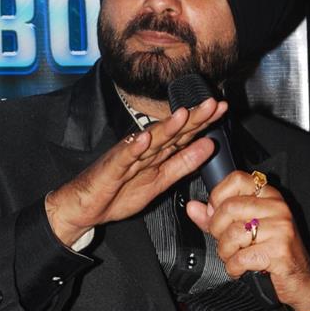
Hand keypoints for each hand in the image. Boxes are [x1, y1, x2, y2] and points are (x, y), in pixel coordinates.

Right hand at [45, 98, 226, 246]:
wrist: (86, 206)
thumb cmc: (119, 193)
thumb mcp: (161, 181)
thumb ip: (184, 164)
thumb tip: (208, 146)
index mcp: (158, 152)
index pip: (184, 134)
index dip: (204, 121)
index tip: (223, 109)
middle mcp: (145, 149)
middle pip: (172, 131)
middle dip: (192, 117)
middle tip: (212, 103)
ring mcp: (128, 156)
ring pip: (150, 140)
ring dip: (167, 127)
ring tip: (184, 115)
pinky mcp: (112, 167)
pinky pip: (124, 157)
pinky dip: (134, 148)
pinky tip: (145, 139)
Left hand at [186, 170, 309, 310]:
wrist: (302, 280)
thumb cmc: (273, 253)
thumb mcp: (245, 230)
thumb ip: (217, 218)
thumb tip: (193, 208)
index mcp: (269, 196)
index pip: (237, 179)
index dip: (218, 197)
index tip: (216, 215)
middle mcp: (277, 208)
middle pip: (230, 208)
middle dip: (217, 230)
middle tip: (225, 243)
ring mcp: (281, 228)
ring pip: (233, 233)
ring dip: (225, 252)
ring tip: (234, 258)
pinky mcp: (279, 251)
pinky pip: (240, 257)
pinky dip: (233, 268)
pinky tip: (240, 269)